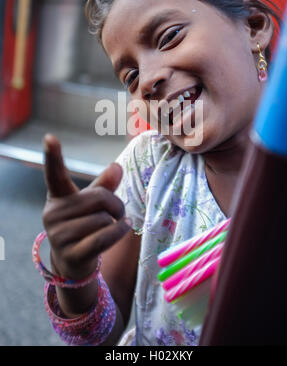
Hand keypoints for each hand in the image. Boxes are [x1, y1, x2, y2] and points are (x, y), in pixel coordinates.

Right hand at [42, 134, 129, 280]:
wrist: (73, 262)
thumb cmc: (84, 225)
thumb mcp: (93, 203)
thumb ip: (104, 185)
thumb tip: (117, 166)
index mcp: (58, 196)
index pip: (55, 174)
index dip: (52, 156)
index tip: (49, 138)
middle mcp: (53, 213)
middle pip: (99, 198)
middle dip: (115, 205)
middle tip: (117, 213)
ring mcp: (59, 235)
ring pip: (103, 219)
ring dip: (116, 222)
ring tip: (110, 227)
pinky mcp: (71, 253)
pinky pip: (104, 236)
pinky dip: (119, 231)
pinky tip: (123, 228)